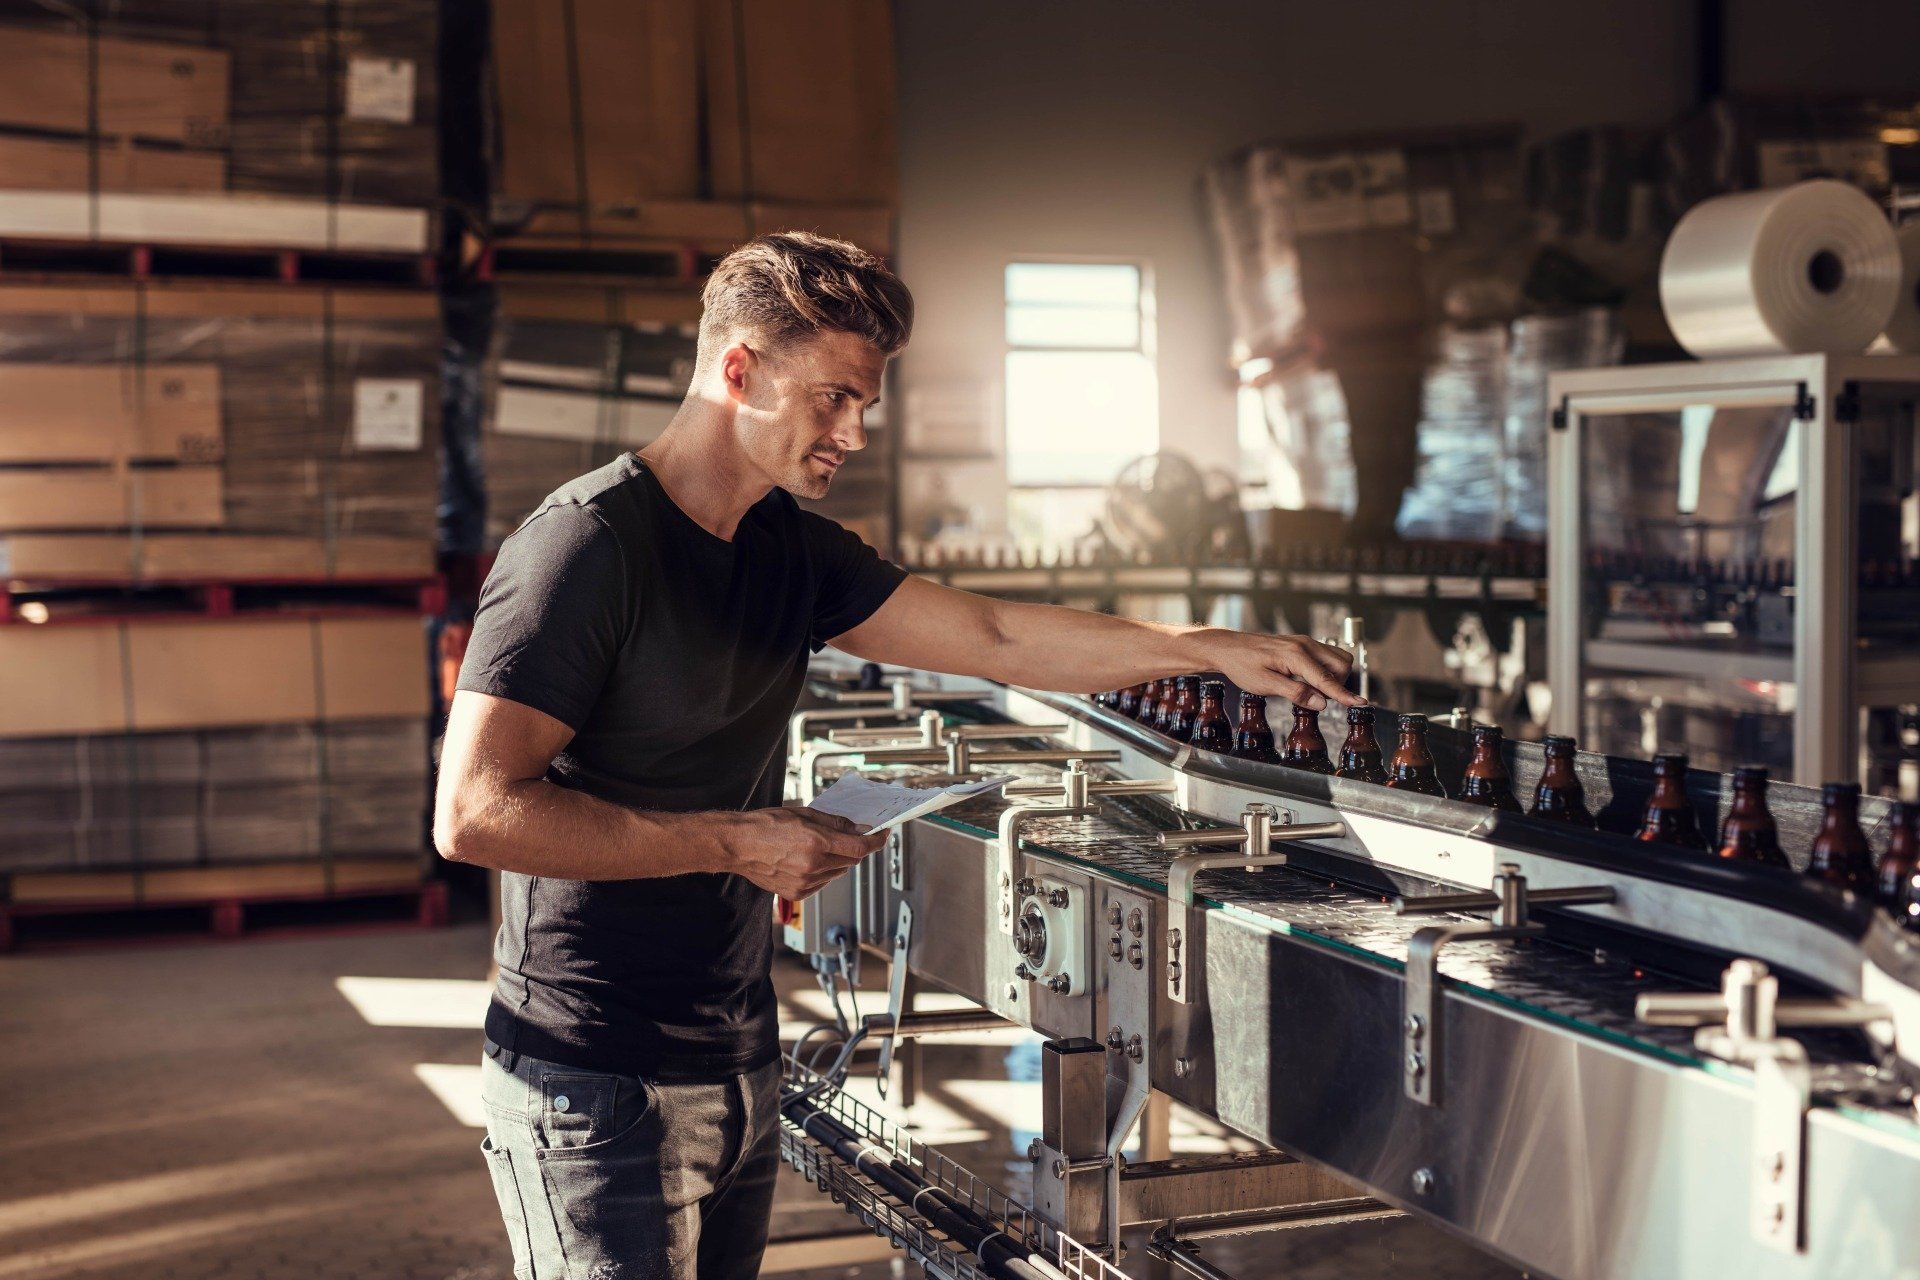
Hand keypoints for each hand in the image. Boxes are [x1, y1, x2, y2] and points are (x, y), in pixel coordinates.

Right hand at [725, 807, 887, 899]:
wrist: (737, 845)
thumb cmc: (764, 825)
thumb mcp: (803, 813)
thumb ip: (834, 823)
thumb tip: (857, 828)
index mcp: (816, 843)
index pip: (860, 847)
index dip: (876, 841)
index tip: (882, 835)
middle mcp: (813, 866)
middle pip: (852, 861)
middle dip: (854, 848)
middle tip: (849, 837)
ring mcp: (805, 882)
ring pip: (838, 873)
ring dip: (838, 861)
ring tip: (818, 848)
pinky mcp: (797, 894)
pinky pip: (823, 883)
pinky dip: (824, 872)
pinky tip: (808, 861)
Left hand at [1186, 628, 1358, 710]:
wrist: (1228, 648)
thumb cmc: (1242, 666)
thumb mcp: (1265, 685)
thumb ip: (1295, 693)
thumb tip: (1322, 703)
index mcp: (1296, 655)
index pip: (1328, 679)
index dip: (1345, 695)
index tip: (1361, 704)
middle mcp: (1305, 645)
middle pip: (1342, 665)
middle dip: (1338, 684)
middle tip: (1317, 699)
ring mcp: (1305, 642)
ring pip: (1337, 659)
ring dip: (1333, 677)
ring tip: (1311, 691)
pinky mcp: (1302, 644)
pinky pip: (1325, 657)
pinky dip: (1325, 671)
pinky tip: (1307, 681)